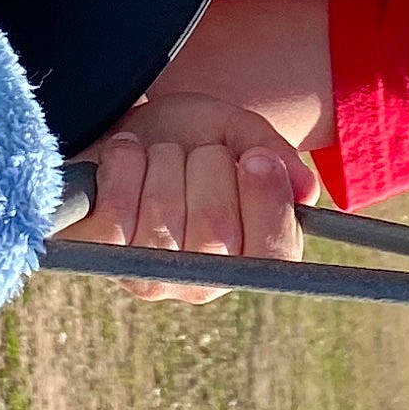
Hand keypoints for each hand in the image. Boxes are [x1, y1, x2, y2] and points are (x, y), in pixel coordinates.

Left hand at [57, 92, 320, 302]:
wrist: (128, 129)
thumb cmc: (191, 137)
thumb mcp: (237, 131)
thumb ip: (272, 152)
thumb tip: (305, 189)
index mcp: (253, 256)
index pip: (274, 255)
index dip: (267, 204)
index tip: (255, 158)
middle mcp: (202, 280)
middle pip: (215, 229)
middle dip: (208, 165)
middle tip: (197, 153)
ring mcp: (150, 275)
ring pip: (164, 215)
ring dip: (164, 160)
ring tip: (162, 154)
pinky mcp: (103, 256)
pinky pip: (117, 211)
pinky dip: (125, 163)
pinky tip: (128, 154)